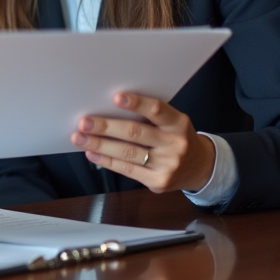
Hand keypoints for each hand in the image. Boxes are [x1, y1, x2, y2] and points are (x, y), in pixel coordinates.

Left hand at [71, 92, 214, 192]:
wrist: (200, 167)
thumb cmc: (176, 138)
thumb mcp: (172, 122)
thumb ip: (149, 117)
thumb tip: (107, 109)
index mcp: (178, 123)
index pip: (157, 110)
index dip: (137, 103)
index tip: (116, 98)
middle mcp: (175, 144)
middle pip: (135, 133)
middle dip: (106, 127)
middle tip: (84, 122)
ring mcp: (167, 165)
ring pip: (127, 153)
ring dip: (100, 144)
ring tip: (79, 138)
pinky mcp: (158, 182)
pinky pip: (127, 170)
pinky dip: (106, 160)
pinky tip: (92, 152)